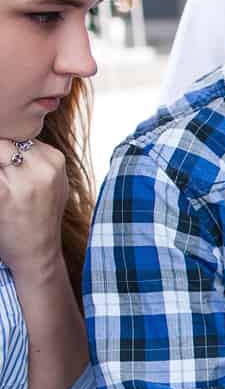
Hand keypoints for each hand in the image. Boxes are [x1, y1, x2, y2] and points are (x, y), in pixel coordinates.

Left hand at [0, 138, 68, 280]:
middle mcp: (42, 168)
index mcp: (55, 161)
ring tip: (4, 185)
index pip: (18, 135)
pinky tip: (1, 195)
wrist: (37, 253)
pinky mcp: (2, 194)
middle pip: (3, 141)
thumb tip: (10, 139)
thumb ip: (36, 159)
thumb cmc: (40, 217)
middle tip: (4, 179)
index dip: (4, 145)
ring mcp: (23, 182)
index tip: (6, 166)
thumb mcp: (51, 184)